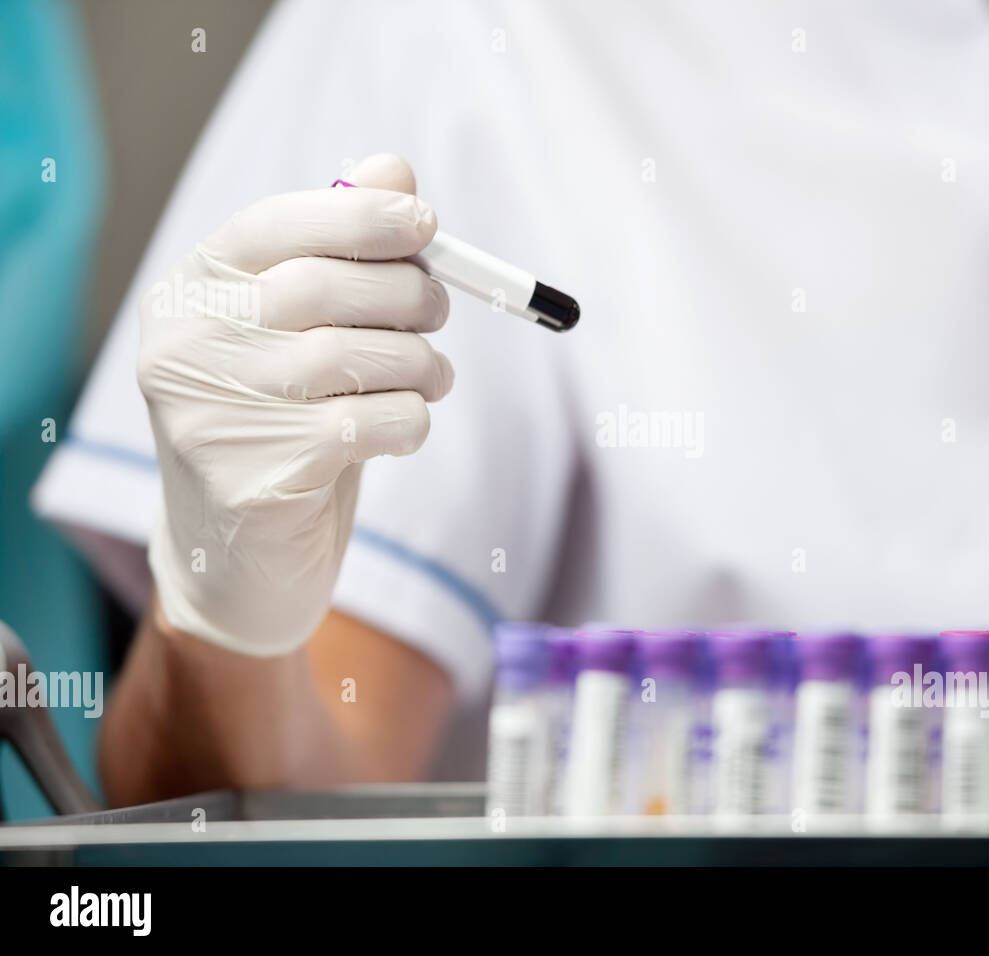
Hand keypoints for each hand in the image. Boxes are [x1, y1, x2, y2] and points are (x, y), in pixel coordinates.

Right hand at [137, 154, 450, 654]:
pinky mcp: (254, 478)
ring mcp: (211, 416)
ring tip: (432, 377)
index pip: (274, 225)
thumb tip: (393, 169)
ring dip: (419, 362)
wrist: (237, 562)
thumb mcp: (305, 338)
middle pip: (321, 286)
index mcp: (190, 295)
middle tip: (440, 312)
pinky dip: (411, 419)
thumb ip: (341, 255)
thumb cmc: (283, 429)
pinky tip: (406, 428)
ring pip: (353, 355)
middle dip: (408, 293)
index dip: (360, 217)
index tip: (426, 222)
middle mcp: (185, 348)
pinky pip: (369, 422)